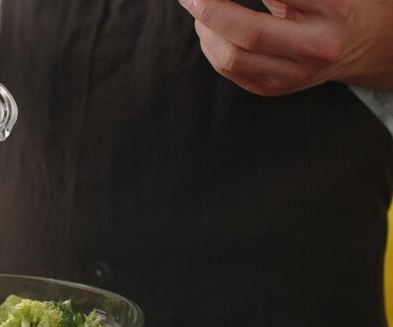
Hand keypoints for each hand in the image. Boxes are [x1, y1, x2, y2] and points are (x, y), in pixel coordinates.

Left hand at [179, 0, 392, 95]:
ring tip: (200, 8)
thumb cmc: (327, 3)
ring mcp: (294, 75)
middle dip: (211, 11)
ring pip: (232, 58)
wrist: (356, 42)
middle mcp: (316, 47)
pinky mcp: (273, 89)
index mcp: (331, 8)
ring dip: (205, 29)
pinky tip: (209, 29)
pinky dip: (210, 45)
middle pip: (250, 34)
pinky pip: (227, 70)